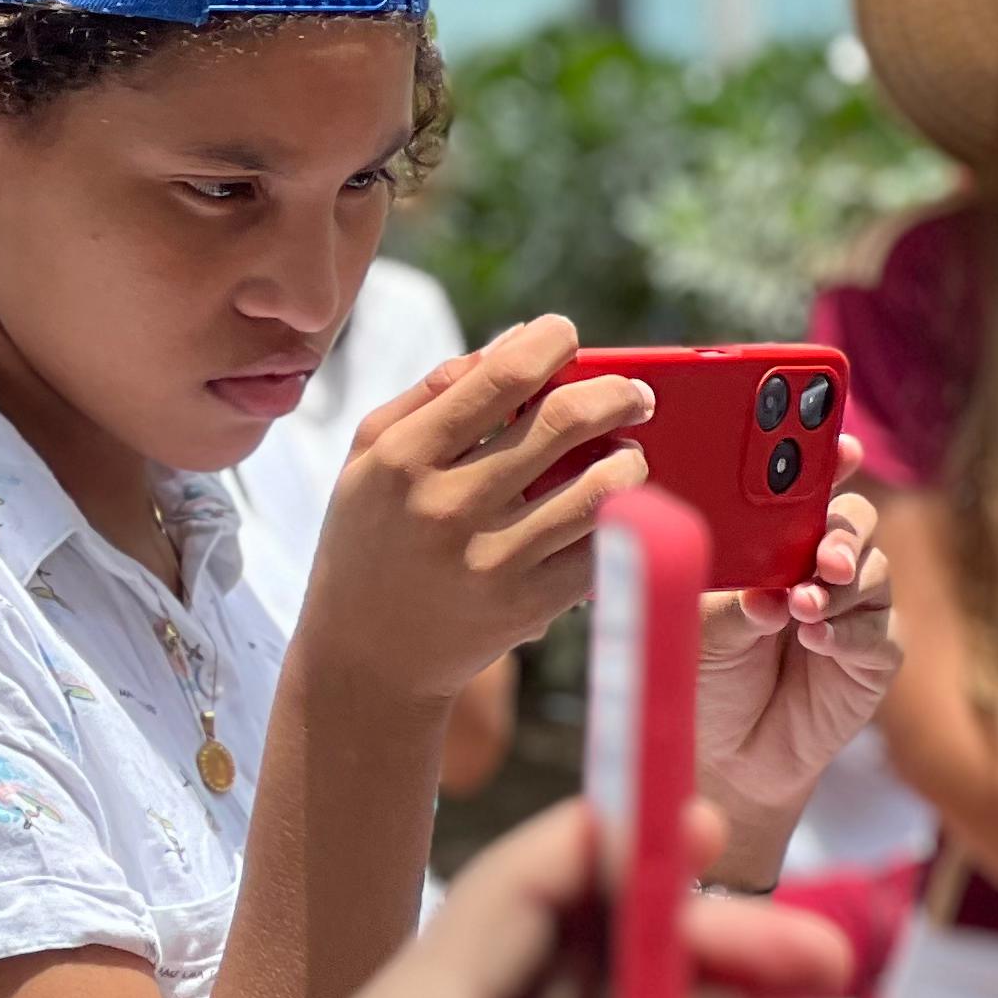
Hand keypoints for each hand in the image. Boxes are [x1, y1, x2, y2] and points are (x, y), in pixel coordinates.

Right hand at [298, 317, 650, 703]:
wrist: (364, 658)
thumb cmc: (371, 540)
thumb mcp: (370, 460)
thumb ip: (432, 394)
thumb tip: (516, 341)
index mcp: (401, 458)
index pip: (500, 376)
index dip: (552, 341)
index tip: (567, 339)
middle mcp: (445, 505)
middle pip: (565, 419)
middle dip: (617, 394)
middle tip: (633, 396)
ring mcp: (489, 559)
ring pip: (603, 486)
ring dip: (630, 460)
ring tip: (623, 457)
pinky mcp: (527, 606)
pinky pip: (604, 548)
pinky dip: (624, 522)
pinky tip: (613, 511)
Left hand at [692, 463, 898, 849]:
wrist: (720, 749)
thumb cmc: (700, 670)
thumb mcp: (697, 619)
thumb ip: (730, 591)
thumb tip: (763, 583)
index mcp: (774, 544)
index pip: (808, 492)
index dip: (828, 465)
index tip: (841, 448)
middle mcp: (819, 568)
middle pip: (852, 523)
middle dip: (841, 530)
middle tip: (820, 554)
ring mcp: (852, 610)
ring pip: (870, 573)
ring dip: (838, 584)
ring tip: (803, 604)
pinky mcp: (873, 657)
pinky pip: (878, 633)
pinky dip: (846, 632)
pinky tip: (815, 638)